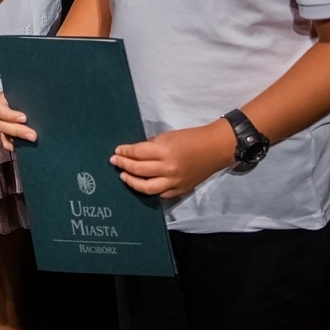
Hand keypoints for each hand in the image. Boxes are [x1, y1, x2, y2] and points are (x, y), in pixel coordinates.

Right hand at [0, 92, 36, 151]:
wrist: (34, 99)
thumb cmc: (30, 93)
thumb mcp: (29, 91)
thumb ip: (32, 94)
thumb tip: (44, 97)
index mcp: (3, 100)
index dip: (10, 115)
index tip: (24, 118)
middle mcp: (2, 114)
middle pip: (2, 124)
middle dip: (17, 130)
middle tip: (32, 135)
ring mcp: (4, 124)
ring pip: (4, 135)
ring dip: (17, 139)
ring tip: (32, 140)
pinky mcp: (8, 134)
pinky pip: (7, 143)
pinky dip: (13, 146)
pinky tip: (22, 147)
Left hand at [111, 119, 236, 199]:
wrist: (214, 149)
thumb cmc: (190, 138)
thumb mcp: (168, 136)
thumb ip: (151, 146)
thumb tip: (134, 152)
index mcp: (165, 151)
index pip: (137, 153)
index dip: (125, 152)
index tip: (117, 151)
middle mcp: (168, 169)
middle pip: (138, 170)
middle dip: (123, 165)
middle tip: (115, 161)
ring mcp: (174, 182)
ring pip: (146, 187)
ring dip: (132, 182)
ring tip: (123, 176)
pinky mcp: (180, 190)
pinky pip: (160, 193)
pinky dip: (148, 189)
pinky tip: (141, 184)